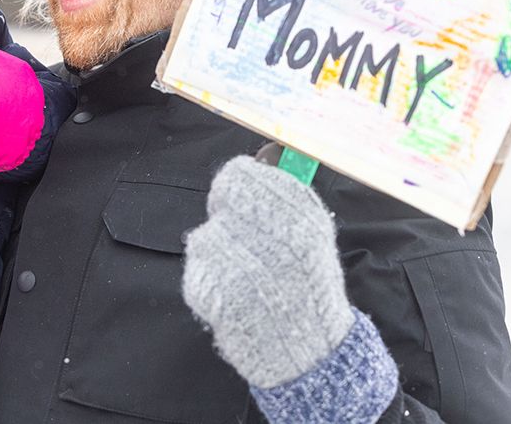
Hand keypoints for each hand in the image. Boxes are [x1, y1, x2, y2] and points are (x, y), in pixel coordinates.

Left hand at [181, 156, 398, 422]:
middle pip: (220, 203)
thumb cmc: (310, 288)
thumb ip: (287, 194)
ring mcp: (241, 272)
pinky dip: (208, 281)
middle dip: (226, 215)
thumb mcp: (314, 234)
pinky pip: (196, 272)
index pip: (241, 176)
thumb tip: (259, 157)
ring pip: (204, 238)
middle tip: (240, 235)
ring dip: (216, 252)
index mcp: (299, 222)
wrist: (310, 354)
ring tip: (242, 273)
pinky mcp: (218, 299)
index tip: (239, 191)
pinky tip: (233, 295)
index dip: (237, 182)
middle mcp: (272, 243)